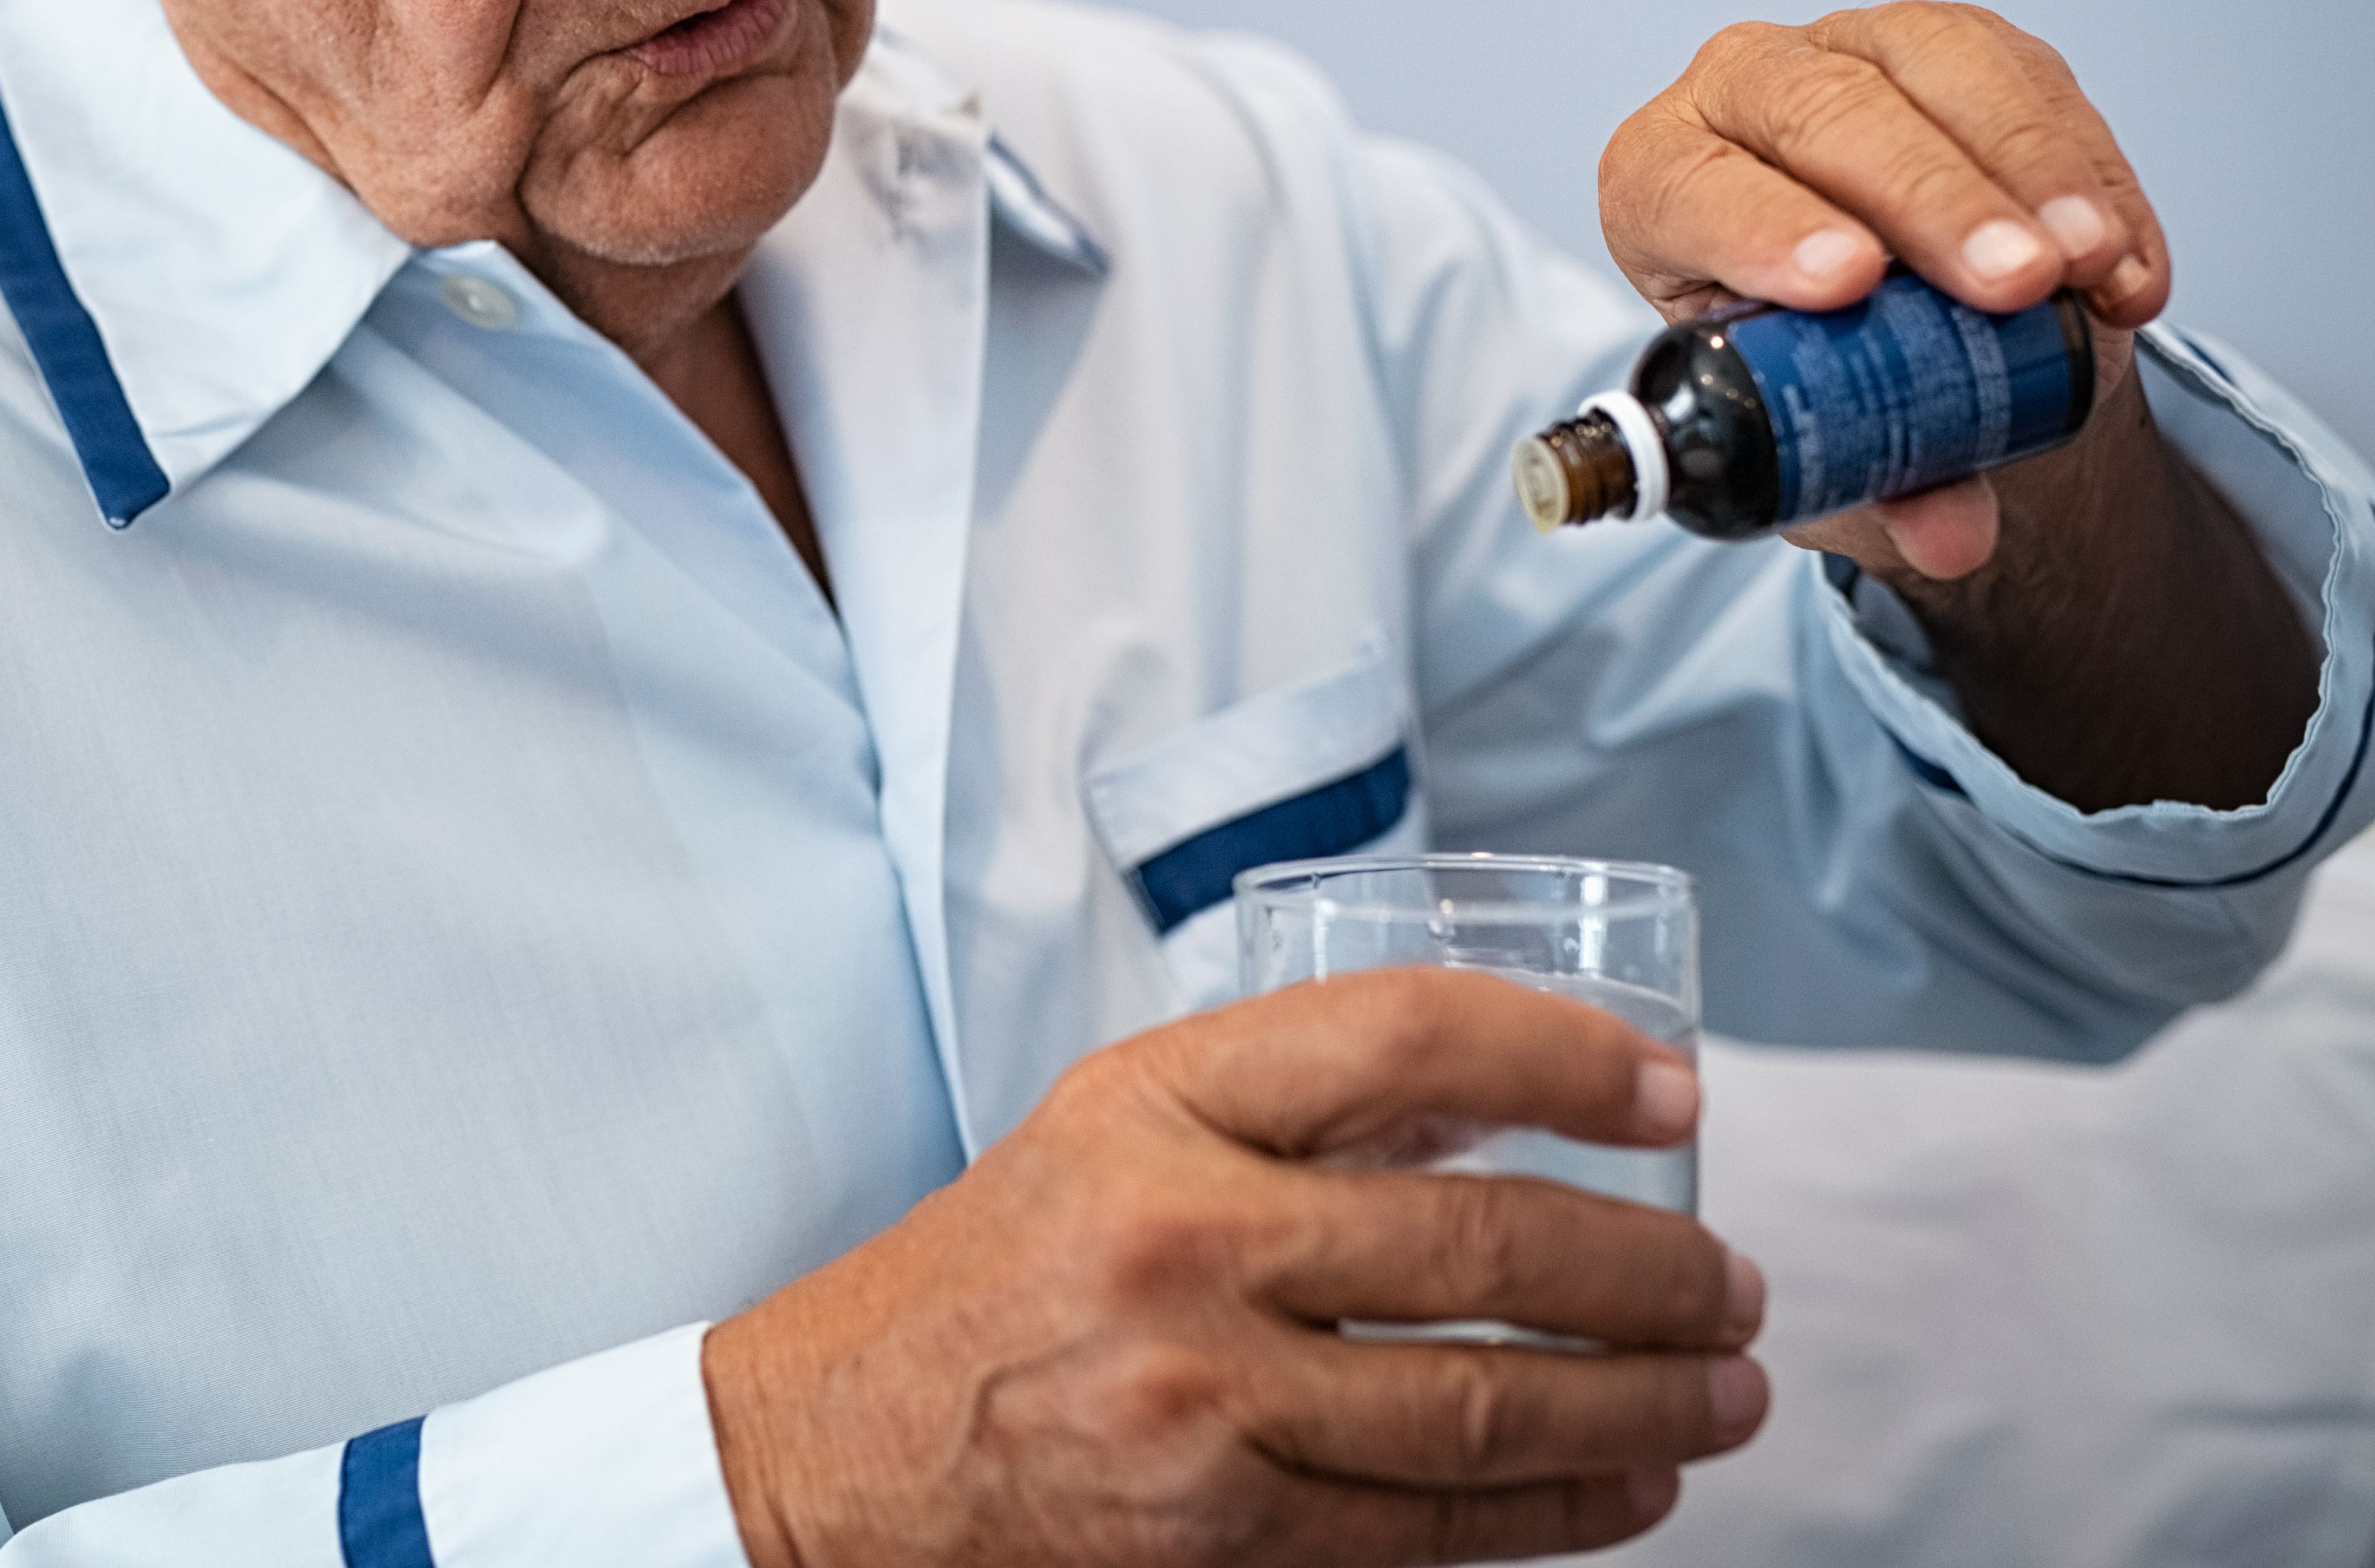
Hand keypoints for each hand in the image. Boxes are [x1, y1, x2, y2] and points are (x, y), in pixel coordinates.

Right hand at [702, 973, 1766, 1567]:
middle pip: (1480, 1242)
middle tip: (1735, 1283)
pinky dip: (1558, 1511)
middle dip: (1651, 1273)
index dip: (1562, 1055)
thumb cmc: (980, 1282)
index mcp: (1150, 1105)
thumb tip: (1490, 1110)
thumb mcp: (1103, 1135)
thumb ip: (1276, 1113)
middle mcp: (1180, 1237)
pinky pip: (1431, 1529)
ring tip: (1727, 1390)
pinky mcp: (1218, 1538)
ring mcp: (1202, 1399)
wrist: (824, 1456)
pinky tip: (1629, 1488)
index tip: (1669, 1090)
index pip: (1400, 1040)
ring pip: (1484, 1406)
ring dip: (1642, 1403)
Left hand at [1597, 1, 2168, 578]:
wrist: (1879, 304)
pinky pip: (2033, 80)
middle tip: (2011, 287)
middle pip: (1822, 114)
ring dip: (2029, 173)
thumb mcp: (1811, 423)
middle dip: (1928, 202)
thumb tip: (1951, 539)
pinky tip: (2125, 262)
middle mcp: (1740, 91)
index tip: (1849, 285)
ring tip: (2086, 270)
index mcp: (1657, 180)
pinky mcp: (1960, 45)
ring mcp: (1855, 49)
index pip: (1684, 188)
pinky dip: (2093, 176)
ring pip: (1938, 69)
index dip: (1760, 229)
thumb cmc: (1808, 352)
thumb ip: (1877, 478)